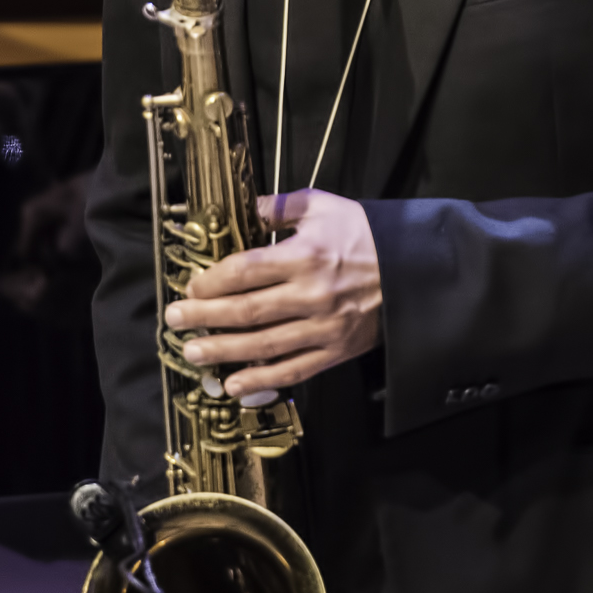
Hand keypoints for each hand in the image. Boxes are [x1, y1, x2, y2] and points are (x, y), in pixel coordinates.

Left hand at [167, 190, 382, 398]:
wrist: (418, 267)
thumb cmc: (367, 234)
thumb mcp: (326, 207)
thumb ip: (279, 207)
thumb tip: (241, 209)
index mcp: (306, 256)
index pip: (244, 271)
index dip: (210, 281)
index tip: (190, 284)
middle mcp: (312, 294)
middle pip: (245, 310)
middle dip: (203, 316)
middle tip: (174, 319)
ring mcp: (325, 326)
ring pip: (262, 345)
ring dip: (221, 351)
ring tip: (192, 353)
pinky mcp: (337, 350)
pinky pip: (293, 369)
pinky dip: (261, 380)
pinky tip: (233, 385)